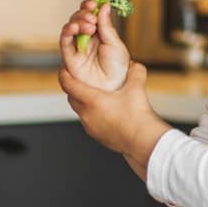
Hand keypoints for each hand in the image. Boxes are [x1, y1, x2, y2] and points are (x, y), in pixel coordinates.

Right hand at [59, 0, 130, 91]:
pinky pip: (64, 42)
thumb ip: (106, 26)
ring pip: (70, 28)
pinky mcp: (69, 58)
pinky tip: (74, 28)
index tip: (94, 2)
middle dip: (84, 14)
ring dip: (77, 21)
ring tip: (89, 24)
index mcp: (99, 33)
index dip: (90, 7)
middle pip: (78, 19)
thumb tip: (104, 6)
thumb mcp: (115, 43)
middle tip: (92, 17)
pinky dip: (67, 32)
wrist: (113, 88)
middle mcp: (86, 38)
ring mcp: (77, 47)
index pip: (91, 14)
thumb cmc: (117, 68)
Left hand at [60, 59, 169, 174]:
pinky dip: (91, 114)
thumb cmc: (137, 117)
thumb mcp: (136, 88)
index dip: (64, 74)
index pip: (69, 85)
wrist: (142, 142)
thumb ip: (135, 72)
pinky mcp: (97, 136)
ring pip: (80, 111)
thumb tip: (134, 65)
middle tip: (79, 79)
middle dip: (73, 87)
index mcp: (92, 101)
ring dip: (82, 102)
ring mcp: (90, 127)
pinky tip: (103, 111)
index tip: (64, 68)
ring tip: (92, 94)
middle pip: (71, 98)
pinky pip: (88, 122)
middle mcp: (87, 115)